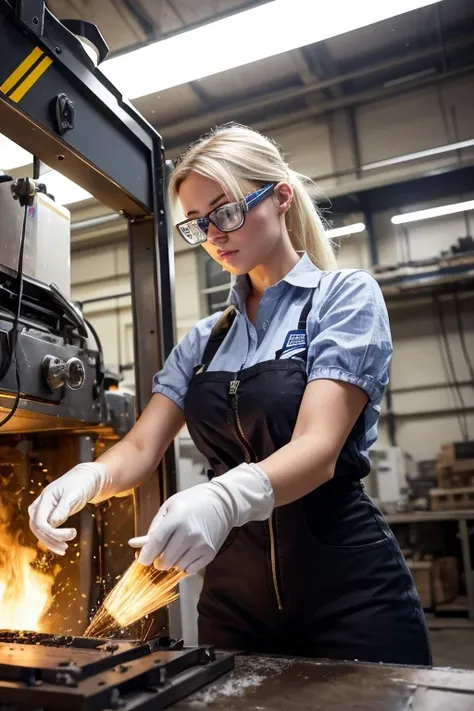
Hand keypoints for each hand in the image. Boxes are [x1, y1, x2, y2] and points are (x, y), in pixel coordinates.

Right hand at [28, 462, 110, 554]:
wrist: (88, 479)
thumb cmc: (81, 483)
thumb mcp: (74, 494)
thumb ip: (63, 508)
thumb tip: (52, 523)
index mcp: (45, 497)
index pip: (39, 520)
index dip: (51, 532)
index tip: (71, 534)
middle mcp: (42, 504)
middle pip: (37, 527)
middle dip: (49, 539)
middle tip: (65, 547)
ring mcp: (46, 509)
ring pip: (40, 530)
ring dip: (50, 541)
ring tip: (65, 549)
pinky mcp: (51, 514)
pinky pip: (47, 529)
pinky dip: (53, 538)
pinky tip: (63, 545)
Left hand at [129, 463, 273, 574]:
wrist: (222, 503)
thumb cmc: (192, 502)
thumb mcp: (169, 507)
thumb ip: (153, 527)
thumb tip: (133, 544)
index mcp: (176, 519)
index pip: (156, 544)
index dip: (145, 556)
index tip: (142, 560)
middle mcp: (189, 533)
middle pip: (164, 560)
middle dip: (157, 561)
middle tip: (160, 553)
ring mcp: (201, 545)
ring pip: (176, 567)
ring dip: (172, 562)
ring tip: (176, 549)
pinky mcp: (210, 553)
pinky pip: (189, 570)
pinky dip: (184, 565)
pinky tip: (186, 553)